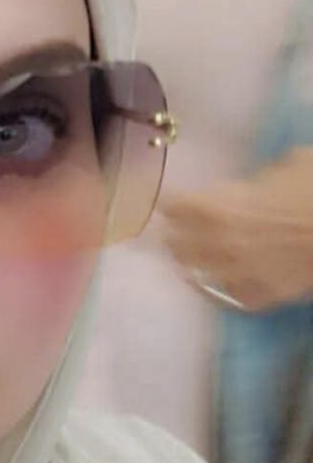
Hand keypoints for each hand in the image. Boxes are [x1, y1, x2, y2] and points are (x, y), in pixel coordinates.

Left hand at [162, 148, 312, 310]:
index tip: (173, 202)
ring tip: (189, 259)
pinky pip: (231, 297)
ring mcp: (237, 272)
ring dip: (191, 263)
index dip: (173, 203)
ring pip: (195, 273)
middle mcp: (218, 242)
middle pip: (175, 243)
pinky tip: (225, 283)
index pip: (173, 206)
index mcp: (217, 206)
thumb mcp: (289, 165)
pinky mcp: (262, 294)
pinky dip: (225, 288)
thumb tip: (254, 186)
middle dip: (175, 235)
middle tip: (176, 231)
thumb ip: (257, 180)